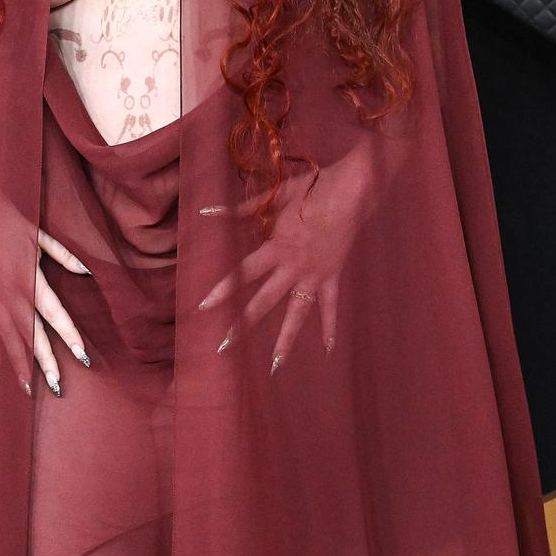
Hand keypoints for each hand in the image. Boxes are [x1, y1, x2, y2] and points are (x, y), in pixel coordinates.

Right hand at [0, 180, 93, 393]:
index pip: (54, 314)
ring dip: (20, 364)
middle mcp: (12, 295)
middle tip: (58, 385)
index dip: (69, 335)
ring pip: (9, 339)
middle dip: (46, 361)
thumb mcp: (42, 236)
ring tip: (28, 389)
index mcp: (30, 280)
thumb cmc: (12, 222)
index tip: (82, 355)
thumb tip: (89, 273)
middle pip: (32, 334)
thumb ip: (65, 257)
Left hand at [194, 146, 376, 373]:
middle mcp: (293, 267)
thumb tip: (206, 212)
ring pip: (297, 314)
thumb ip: (239, 209)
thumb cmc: (311, 189)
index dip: (223, 290)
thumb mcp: (274, 196)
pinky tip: (327, 351)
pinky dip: (330, 327)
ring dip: (286, 340)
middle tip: (224, 347)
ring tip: (275, 365)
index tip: (203, 307)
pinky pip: (330, 307)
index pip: (243, 274)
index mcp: (277, 248)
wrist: (351, 191)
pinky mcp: (332, 277)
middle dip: (243, 324)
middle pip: (263, 301)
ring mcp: (314, 276)